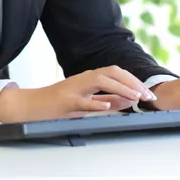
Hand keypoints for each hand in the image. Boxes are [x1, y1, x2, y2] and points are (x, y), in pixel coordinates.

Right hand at [0, 66, 155, 123]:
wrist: (31, 106)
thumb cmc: (57, 105)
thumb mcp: (87, 102)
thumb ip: (108, 100)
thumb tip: (130, 100)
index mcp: (89, 78)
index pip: (117, 73)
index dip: (134, 81)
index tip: (149, 93)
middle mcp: (83, 79)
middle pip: (112, 72)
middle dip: (132, 83)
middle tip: (148, 96)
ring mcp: (73, 89)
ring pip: (100, 81)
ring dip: (120, 88)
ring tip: (135, 97)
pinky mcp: (64, 101)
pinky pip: (82, 101)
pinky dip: (95, 103)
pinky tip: (107, 107)